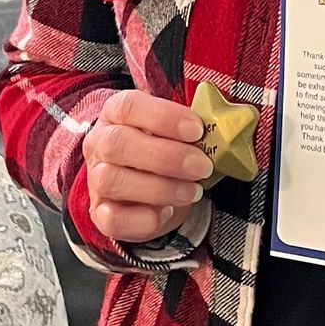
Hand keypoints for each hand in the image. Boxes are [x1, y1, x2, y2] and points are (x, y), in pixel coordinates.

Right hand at [82, 89, 214, 244]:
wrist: (148, 189)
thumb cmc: (165, 151)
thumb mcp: (177, 134)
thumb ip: (192, 130)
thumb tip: (228, 130)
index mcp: (116, 113)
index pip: (129, 106)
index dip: (163, 116)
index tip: (197, 130)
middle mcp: (99, 143)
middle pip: (118, 144)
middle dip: (167, 157)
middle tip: (202, 166)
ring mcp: (95, 179)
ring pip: (113, 181)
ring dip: (161, 188)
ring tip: (193, 191)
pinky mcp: (100, 213)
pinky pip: (113, 219)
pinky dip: (145, 218)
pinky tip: (167, 212)